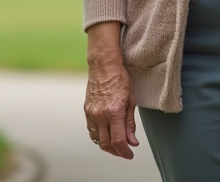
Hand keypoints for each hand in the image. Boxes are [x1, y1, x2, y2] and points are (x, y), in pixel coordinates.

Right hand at [84, 22, 138, 158]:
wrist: (103, 65)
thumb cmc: (120, 79)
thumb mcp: (131, 101)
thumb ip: (130, 124)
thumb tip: (132, 142)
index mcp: (113, 112)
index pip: (118, 141)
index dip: (124, 151)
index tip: (130, 154)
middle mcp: (100, 115)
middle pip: (105, 144)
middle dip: (116, 152)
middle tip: (125, 152)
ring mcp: (91, 113)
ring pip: (97, 139)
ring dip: (107, 145)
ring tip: (117, 144)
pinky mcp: (86, 110)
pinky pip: (91, 130)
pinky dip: (99, 135)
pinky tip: (107, 133)